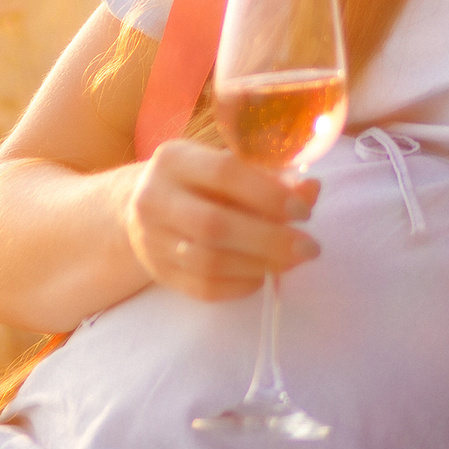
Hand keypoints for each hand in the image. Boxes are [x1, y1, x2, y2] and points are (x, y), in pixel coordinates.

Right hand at [122, 139, 319, 302]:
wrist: (138, 210)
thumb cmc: (197, 182)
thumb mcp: (226, 166)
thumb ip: (268, 176)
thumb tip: (310, 190)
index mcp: (175, 159)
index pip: (225, 174)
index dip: (269, 194)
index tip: (304, 210)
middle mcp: (155, 198)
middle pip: (215, 225)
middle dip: (270, 239)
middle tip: (309, 247)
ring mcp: (152, 240)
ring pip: (209, 262)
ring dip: (259, 265)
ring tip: (290, 262)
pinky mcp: (160, 272)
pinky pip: (204, 288)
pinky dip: (241, 285)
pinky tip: (262, 275)